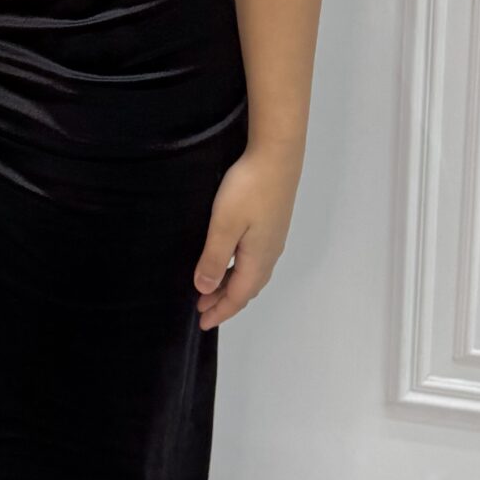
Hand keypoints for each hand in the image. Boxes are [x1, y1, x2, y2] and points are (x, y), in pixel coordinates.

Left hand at [191, 140, 301, 328]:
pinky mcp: (273, 225)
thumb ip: (215, 259)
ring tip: (212, 289)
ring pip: (252, 274)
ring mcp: (274, 239)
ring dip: (232, 286)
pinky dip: (240, 270)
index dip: (219, 311)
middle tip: (202, 310)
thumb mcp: (224, 225)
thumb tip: (204, 289)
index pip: (237, 296)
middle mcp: (270, 254)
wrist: (277, 156)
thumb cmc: (248, 190)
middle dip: (224, 302)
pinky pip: (256, 261)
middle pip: (247, 288)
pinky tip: (232, 262)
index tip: (202, 322)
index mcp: (258, 259)